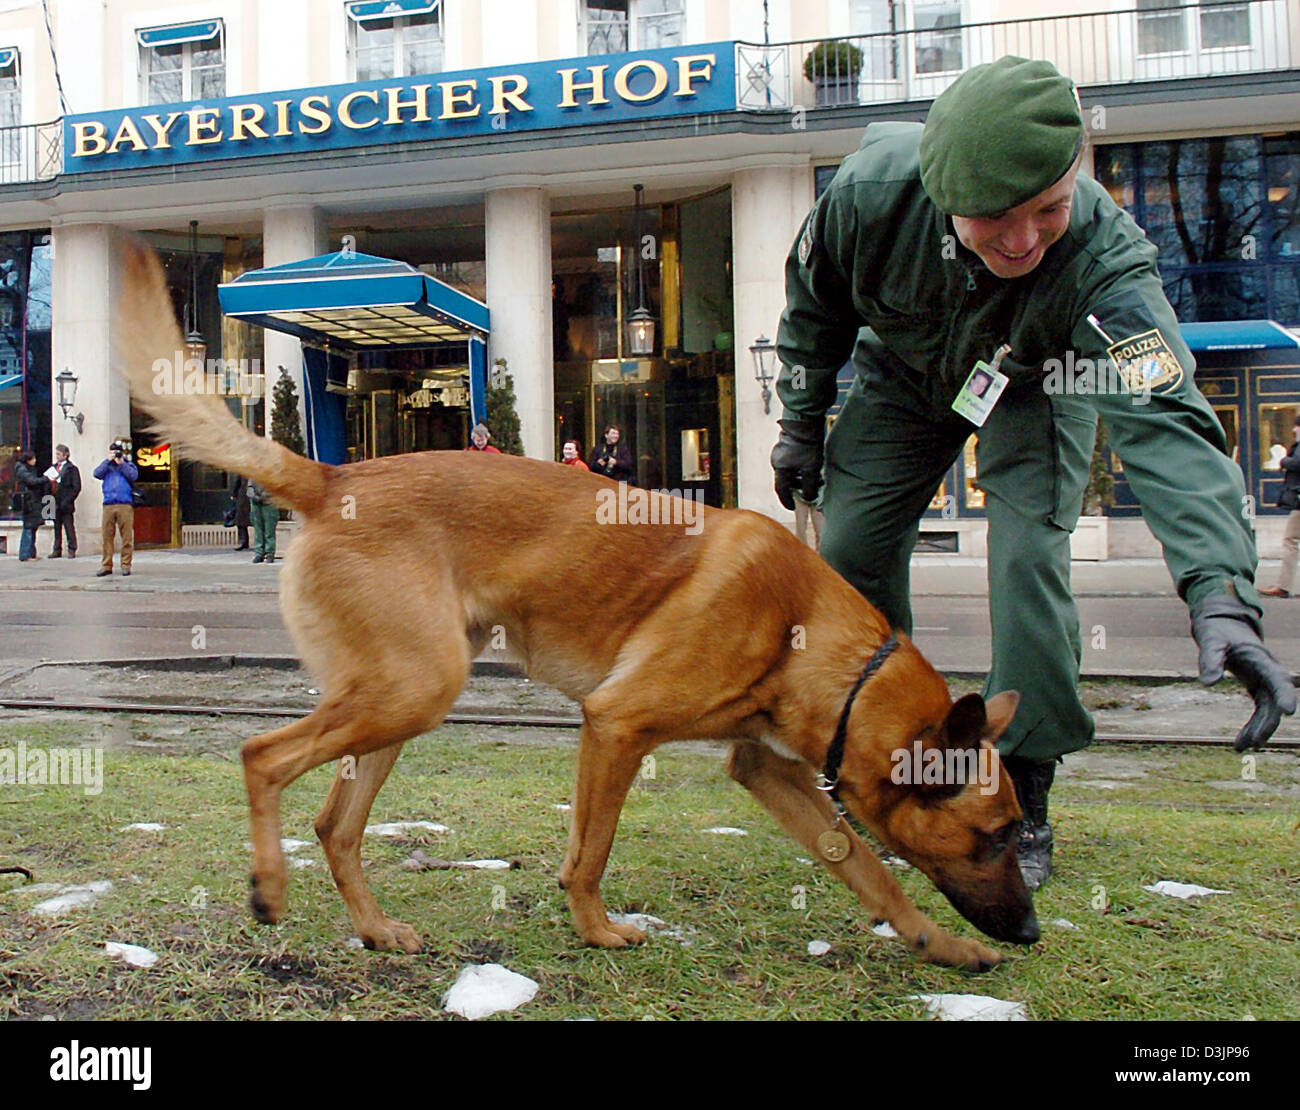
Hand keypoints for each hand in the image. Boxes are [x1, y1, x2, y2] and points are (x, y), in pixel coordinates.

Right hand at [771, 416, 824, 510]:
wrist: (805, 420)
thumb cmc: (807, 444)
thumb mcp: (811, 468)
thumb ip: (810, 485)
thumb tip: (809, 497)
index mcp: (780, 468)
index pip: (781, 490)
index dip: (787, 500)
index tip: (793, 507)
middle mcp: (777, 461)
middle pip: (785, 480)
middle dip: (797, 488)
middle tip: (808, 492)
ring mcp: (780, 452)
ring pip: (789, 470)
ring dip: (799, 477)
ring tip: (812, 478)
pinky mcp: (786, 444)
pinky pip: (791, 461)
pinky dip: (799, 468)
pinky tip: (810, 466)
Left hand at [1191, 593, 1296, 749]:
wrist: (1221, 622)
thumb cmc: (1217, 630)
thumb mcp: (1210, 641)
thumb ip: (1209, 660)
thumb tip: (1208, 683)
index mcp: (1261, 658)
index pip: (1278, 679)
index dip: (1285, 694)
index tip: (1289, 712)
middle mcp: (1267, 671)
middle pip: (1274, 702)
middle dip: (1267, 723)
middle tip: (1254, 743)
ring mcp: (1264, 681)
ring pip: (1267, 711)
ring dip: (1258, 730)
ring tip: (1241, 748)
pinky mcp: (1256, 687)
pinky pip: (1259, 711)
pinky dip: (1251, 727)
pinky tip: (1240, 743)